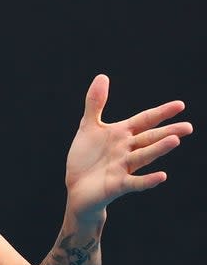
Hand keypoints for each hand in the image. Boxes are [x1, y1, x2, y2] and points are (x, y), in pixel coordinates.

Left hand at [64, 74, 192, 224]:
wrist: (77, 188)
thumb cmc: (86, 158)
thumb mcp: (89, 127)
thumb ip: (96, 103)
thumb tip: (102, 76)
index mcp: (122, 135)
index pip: (145, 121)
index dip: (160, 113)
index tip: (180, 105)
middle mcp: (127, 150)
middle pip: (149, 138)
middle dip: (167, 132)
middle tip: (188, 127)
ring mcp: (124, 168)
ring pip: (143, 157)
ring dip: (158, 149)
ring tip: (174, 140)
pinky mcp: (117, 185)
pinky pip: (135, 183)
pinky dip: (147, 180)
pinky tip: (162, 176)